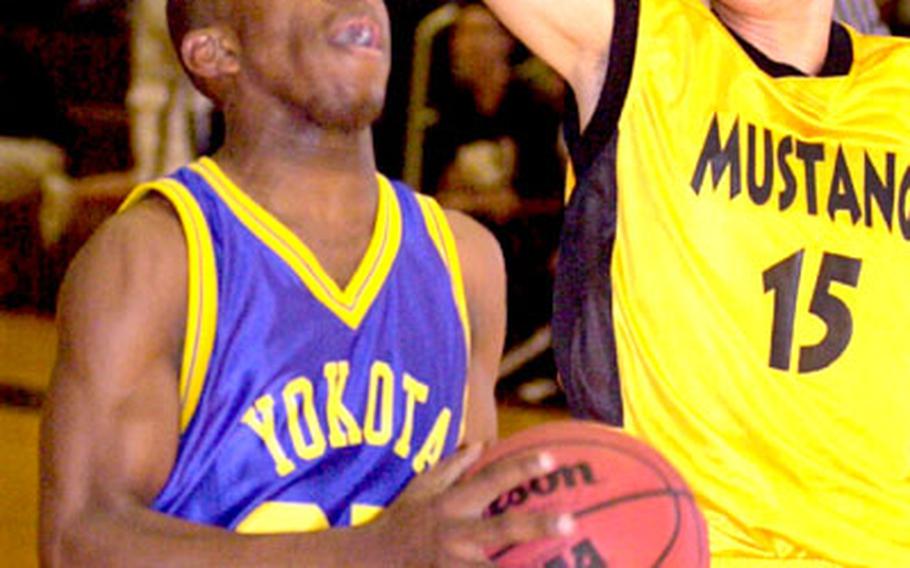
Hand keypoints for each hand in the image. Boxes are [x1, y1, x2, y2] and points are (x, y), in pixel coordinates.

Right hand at [364, 444, 574, 566]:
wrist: (367, 561)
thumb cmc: (400, 521)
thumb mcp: (421, 488)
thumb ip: (452, 467)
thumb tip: (480, 444)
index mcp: (452, 504)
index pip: (491, 479)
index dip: (521, 468)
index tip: (551, 460)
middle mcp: (456, 533)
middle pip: (502, 527)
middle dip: (536, 525)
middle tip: (570, 522)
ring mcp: (452, 564)